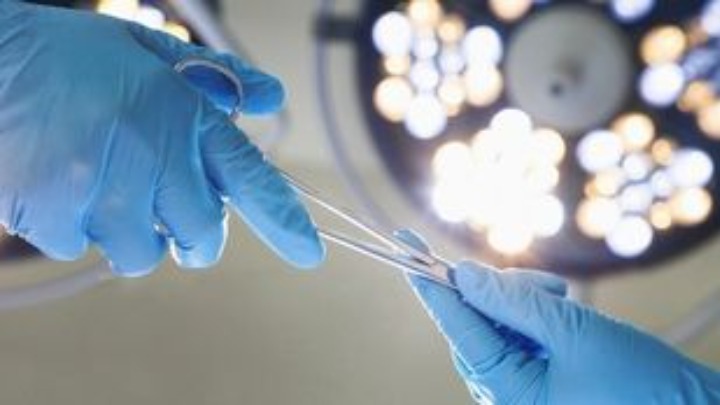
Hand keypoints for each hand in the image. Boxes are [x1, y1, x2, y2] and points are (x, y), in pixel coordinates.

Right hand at [0, 2, 323, 275]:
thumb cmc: (67, 55)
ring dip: (131, 232)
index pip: (252, 178)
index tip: (310, 253)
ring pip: (141, 252)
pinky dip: (76, 227)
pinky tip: (58, 183)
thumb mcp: (148, 52)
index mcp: (183, 114)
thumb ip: (216, 79)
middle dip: (193, 236)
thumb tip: (268, 98)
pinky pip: (82, 248)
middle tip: (169, 213)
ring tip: (101, 183)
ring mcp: (103, 189)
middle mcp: (153, 155)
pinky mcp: (55, 214)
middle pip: (201, 236)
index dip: (286, 221)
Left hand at [396, 230, 719, 403]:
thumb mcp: (573, 334)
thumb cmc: (637, 384)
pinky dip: (534, 309)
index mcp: (506, 390)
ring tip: (564, 301)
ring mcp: (518, 381)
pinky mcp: (533, 370)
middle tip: (545, 288)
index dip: (430, 283)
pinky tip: (562, 306)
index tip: (404, 247)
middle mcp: (503, 389)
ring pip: (495, 317)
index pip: (457, 327)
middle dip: (502, 292)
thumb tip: (465, 274)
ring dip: (525, 298)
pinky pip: (515, 327)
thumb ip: (513, 303)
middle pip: (475, 318)